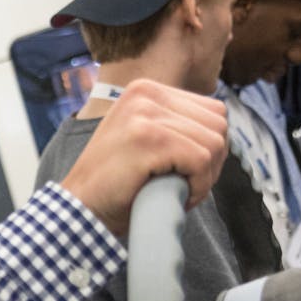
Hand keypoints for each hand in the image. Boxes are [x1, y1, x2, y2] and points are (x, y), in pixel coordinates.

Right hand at [58, 79, 227, 235]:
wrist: (80, 209)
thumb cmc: (114, 185)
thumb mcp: (144, 139)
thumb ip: (175, 125)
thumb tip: (220, 131)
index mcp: (145, 90)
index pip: (212, 111)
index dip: (209, 148)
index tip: (186, 172)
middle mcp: (145, 94)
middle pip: (218, 125)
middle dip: (211, 162)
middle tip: (185, 185)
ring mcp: (145, 114)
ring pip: (214, 143)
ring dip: (204, 177)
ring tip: (177, 191)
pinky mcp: (149, 138)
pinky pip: (201, 161)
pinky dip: (197, 186)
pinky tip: (176, 197)